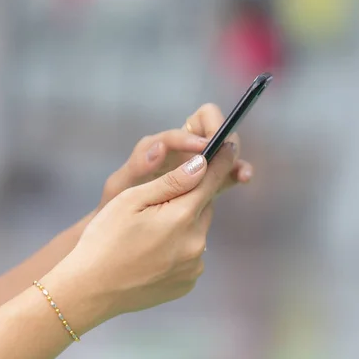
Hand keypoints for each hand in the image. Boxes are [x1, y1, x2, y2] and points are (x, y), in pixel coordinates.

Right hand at [47, 142, 236, 323]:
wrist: (90, 291)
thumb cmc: (104, 239)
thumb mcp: (131, 201)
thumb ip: (171, 182)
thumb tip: (201, 164)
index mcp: (182, 217)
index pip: (211, 181)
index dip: (220, 162)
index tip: (228, 147)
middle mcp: (196, 242)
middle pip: (202, 207)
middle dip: (188, 200)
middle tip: (158, 204)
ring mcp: (193, 266)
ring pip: (196, 231)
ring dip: (183, 225)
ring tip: (150, 234)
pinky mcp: (188, 283)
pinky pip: (191, 255)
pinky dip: (179, 249)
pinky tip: (153, 253)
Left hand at [98, 104, 253, 211]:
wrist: (118, 232)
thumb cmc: (114, 208)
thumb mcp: (119, 186)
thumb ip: (138, 166)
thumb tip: (161, 148)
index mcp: (163, 144)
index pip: (188, 125)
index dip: (197, 135)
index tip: (205, 148)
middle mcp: (182, 149)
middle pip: (212, 127)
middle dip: (223, 136)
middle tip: (228, 153)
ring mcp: (196, 165)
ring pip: (222, 150)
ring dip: (234, 157)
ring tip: (243, 173)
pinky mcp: (207, 183)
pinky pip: (226, 172)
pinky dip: (236, 172)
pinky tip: (244, 179)